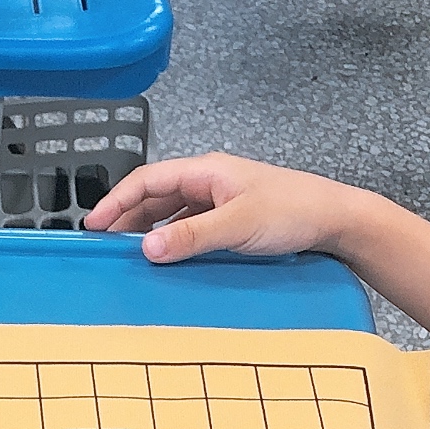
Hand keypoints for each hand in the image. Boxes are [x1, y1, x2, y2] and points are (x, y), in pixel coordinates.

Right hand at [82, 152, 375, 262]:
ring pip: (171, 213)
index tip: (94, 224)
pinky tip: (166, 257)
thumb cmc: (294, 210)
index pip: (148, 180)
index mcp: (206, 171)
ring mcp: (220, 200)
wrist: (335, 220)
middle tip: (103, 245)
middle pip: (155, 197)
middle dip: (126, 218)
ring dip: (148, 231)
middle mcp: (209, 181)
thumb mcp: (237, 225)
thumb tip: (147, 248)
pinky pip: (189, 226)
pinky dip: (171, 240)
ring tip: (127, 254)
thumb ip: (190, 236)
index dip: (116, 201)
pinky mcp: (231, 218)